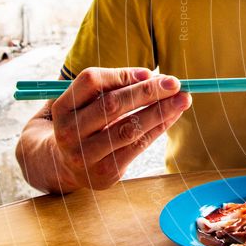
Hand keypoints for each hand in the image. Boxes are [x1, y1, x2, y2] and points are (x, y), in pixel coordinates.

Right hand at [49, 67, 191, 189]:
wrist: (65, 167)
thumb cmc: (86, 124)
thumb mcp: (87, 104)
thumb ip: (114, 88)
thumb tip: (157, 79)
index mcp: (62, 107)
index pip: (91, 81)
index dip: (122, 74)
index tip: (149, 73)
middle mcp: (69, 132)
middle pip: (112, 104)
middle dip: (147, 91)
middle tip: (175, 83)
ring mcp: (86, 155)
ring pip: (128, 128)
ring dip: (160, 111)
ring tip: (183, 100)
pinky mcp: (105, 173)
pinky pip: (138, 146)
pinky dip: (159, 128)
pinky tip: (173, 116)